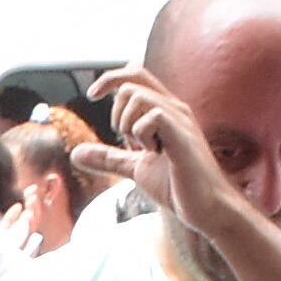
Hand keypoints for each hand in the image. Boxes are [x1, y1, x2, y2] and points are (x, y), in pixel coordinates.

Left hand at [86, 62, 243, 239]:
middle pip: (130, 82)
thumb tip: (75, 153)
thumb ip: (108, 158)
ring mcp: (179, 119)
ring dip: (127, 125)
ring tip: (144, 149)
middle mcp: (174, 107)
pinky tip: (155, 153)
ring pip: (136, 96)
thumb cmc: (177, 186)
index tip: (93, 95)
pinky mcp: (182, 135)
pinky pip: (151, 116)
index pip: (136, 73)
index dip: (110, 78)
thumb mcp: (135, 168)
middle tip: (129, 143)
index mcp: (164, 110)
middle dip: (116, 113)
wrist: (205, 208)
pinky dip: (141, 134)